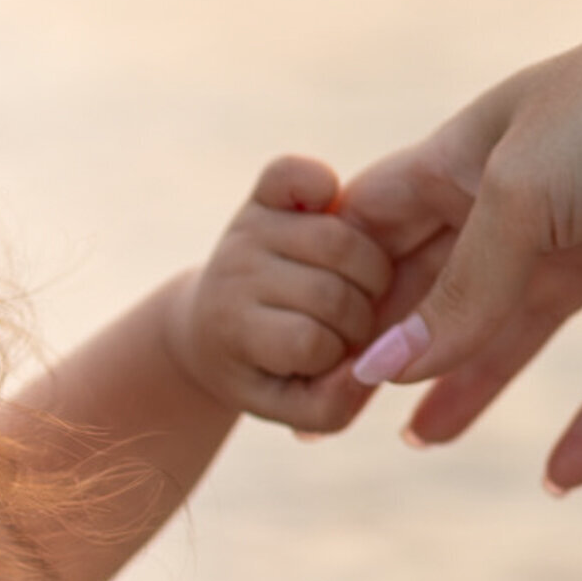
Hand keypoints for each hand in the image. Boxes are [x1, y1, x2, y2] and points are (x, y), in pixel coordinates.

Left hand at [167, 155, 393, 421]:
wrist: (210, 329)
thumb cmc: (264, 372)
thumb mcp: (294, 407)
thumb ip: (333, 406)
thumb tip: (370, 366)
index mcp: (232, 329)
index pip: (310, 342)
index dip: (338, 356)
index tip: (330, 359)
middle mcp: (234, 272)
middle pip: (330, 293)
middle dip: (359, 320)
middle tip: (353, 327)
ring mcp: (248, 227)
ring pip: (339, 241)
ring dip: (370, 271)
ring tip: (357, 290)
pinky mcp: (264, 193)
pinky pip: (296, 173)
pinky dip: (321, 185)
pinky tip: (336, 216)